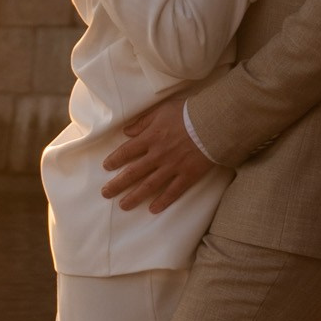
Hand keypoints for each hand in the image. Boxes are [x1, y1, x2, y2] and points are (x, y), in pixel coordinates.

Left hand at [102, 92, 218, 212]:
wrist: (214, 123)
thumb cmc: (188, 113)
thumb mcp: (162, 111)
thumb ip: (143, 122)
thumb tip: (127, 131)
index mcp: (150, 138)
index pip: (127, 151)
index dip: (115, 160)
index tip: (106, 167)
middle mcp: (158, 155)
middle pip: (133, 172)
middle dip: (118, 184)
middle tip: (106, 193)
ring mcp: (173, 167)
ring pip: (149, 185)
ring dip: (135, 196)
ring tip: (124, 206)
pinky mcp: (188, 175)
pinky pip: (173, 191)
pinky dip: (163, 201)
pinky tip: (153, 209)